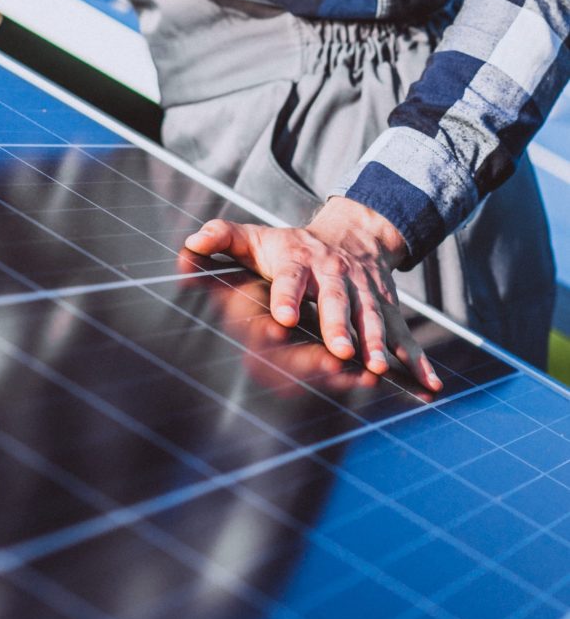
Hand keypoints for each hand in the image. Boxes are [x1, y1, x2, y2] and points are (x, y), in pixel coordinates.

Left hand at [184, 197, 442, 392]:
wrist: (353, 233)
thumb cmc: (291, 246)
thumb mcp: (257, 237)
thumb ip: (223, 237)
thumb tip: (190, 243)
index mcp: (300, 263)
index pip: (292, 279)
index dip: (288, 296)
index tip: (284, 316)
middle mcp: (336, 278)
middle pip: (338, 302)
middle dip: (340, 326)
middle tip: (341, 349)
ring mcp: (365, 295)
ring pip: (372, 320)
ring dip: (378, 344)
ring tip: (379, 368)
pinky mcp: (386, 310)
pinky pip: (404, 337)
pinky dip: (419, 361)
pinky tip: (429, 385)